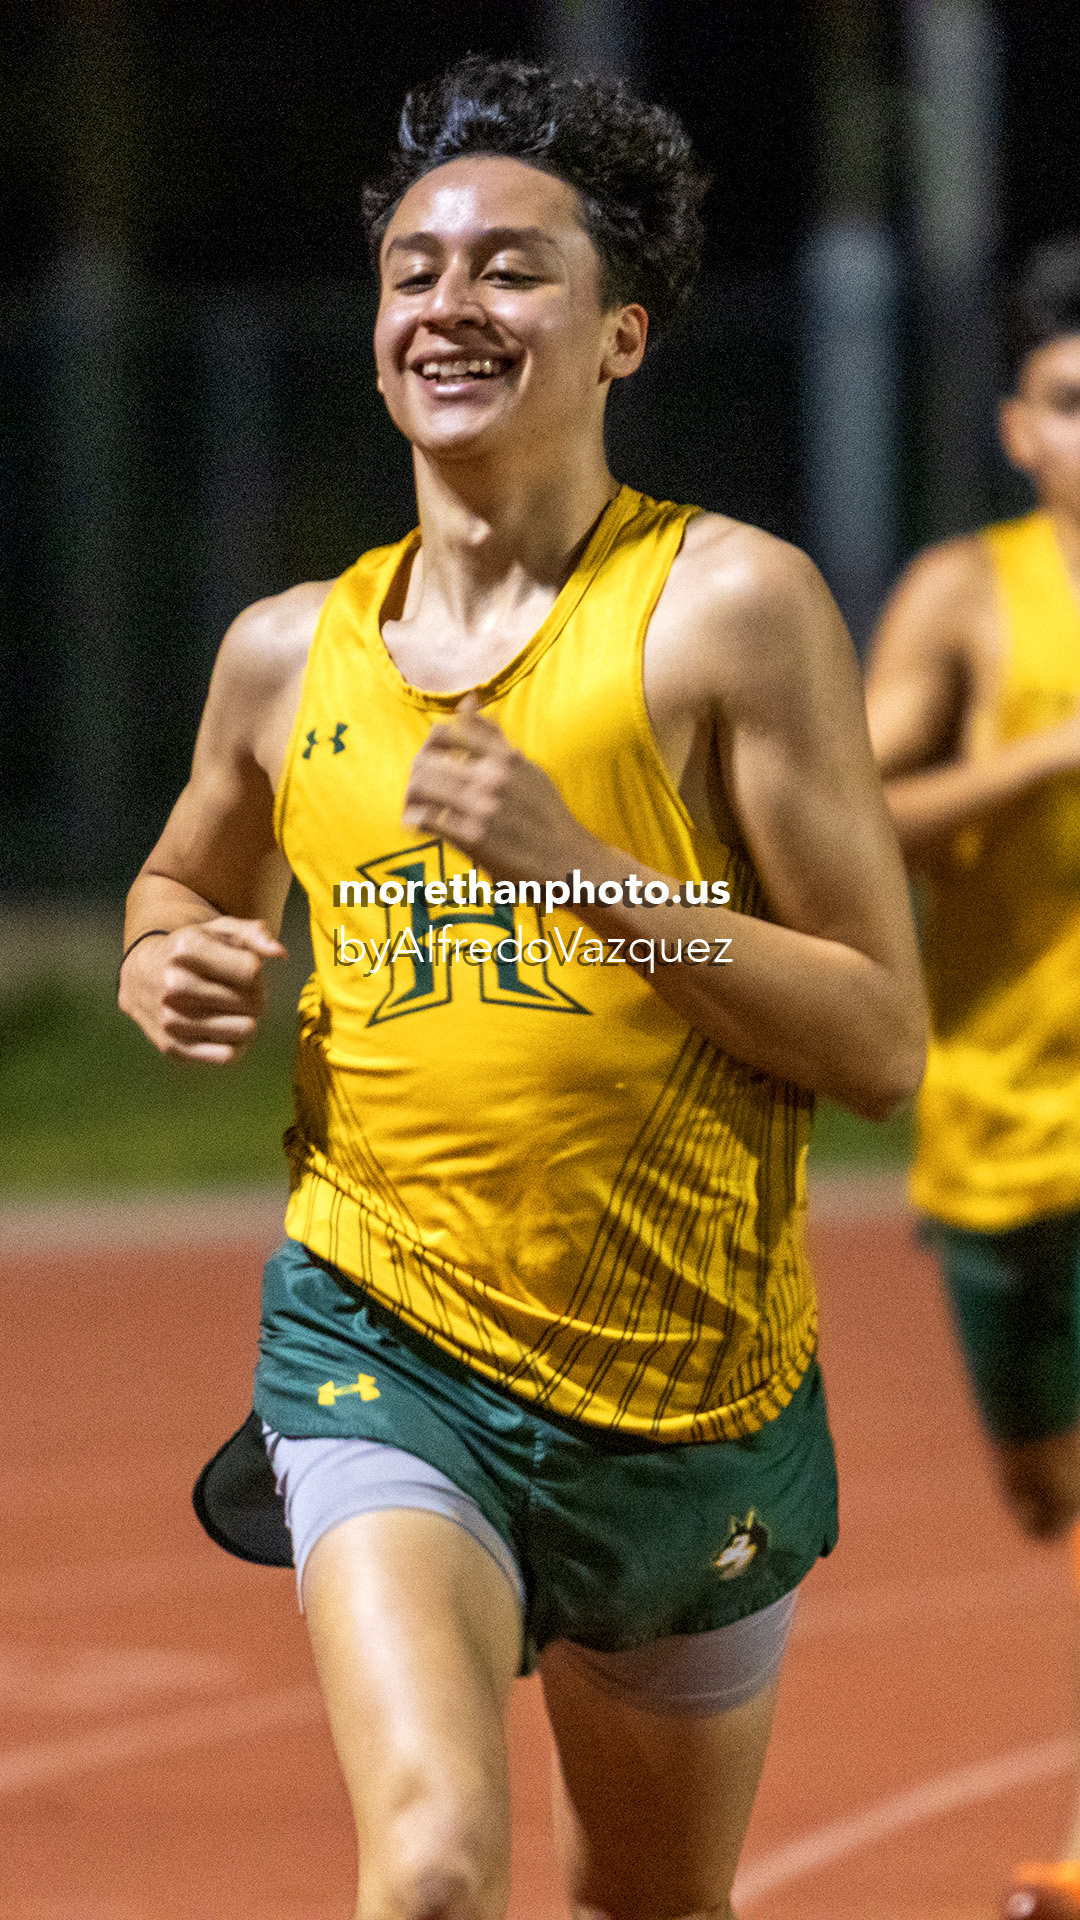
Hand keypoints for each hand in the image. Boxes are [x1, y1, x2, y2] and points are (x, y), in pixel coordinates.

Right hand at [118, 918, 286, 1063]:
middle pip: (250, 1002)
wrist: (139, 975)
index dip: (257, 973)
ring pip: (244, 1029)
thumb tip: (280, 953)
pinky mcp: (172, 1046)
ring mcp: (172, 1018)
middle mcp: (175, 985)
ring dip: (247, 1021)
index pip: (251, 971)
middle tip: (241, 993)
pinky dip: (234, 1044)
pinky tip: (225, 1031)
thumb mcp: (217, 931)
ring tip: (234, 1010)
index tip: (245, 972)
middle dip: (255, 997)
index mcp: (188, 950)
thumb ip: (253, 933)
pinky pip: (227, 1055)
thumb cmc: (190, 951)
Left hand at [402, 694, 592, 880]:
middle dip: (415, 774)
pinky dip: (414, 820)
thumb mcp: (527, 768)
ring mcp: (483, 807)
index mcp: (506, 757)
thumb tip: (468, 700)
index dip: (429, 745)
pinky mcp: (474, 838)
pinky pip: (426, 819)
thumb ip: (494, 736)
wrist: (568, 860)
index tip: (432, 760)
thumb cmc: (546, 814)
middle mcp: (494, 777)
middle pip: (425, 759)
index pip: (445, 732)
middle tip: (418, 788)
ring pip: (420, 786)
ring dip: (410, 797)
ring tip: (415, 807)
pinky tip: (419, 826)